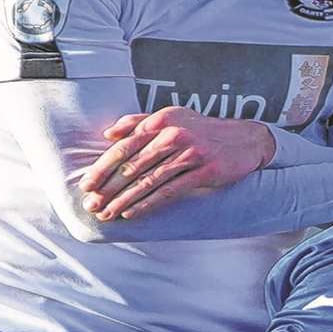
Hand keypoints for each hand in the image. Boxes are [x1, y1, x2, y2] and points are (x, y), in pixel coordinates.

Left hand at [78, 107, 276, 219]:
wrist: (245, 139)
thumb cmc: (201, 130)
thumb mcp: (171, 117)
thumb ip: (138, 122)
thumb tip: (108, 133)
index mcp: (161, 121)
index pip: (124, 146)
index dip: (103, 167)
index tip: (87, 184)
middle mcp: (174, 135)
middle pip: (133, 166)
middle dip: (108, 189)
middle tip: (91, 205)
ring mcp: (191, 154)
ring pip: (149, 181)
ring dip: (124, 200)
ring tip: (107, 214)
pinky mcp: (205, 171)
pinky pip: (170, 191)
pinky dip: (148, 204)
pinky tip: (132, 213)